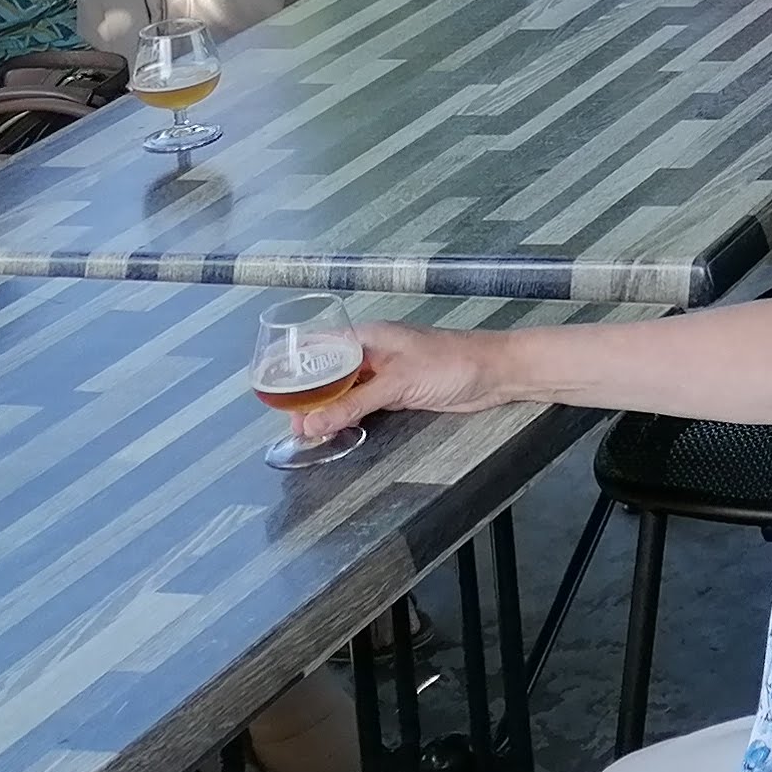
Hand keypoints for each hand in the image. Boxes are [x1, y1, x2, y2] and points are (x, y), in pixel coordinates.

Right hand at [289, 318, 510, 444]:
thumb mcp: (398, 382)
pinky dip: (347, 416)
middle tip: (293, 426)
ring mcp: (385, 373)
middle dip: (308, 398)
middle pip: (329, 374)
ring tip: (307, 433)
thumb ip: (354, 403)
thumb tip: (311, 421)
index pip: (320, 349)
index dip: (296, 371)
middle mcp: (373, 353)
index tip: (276, 396)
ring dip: (327, 410)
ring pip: (344, 392)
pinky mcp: (398, 392)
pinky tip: (334, 429)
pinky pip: (362, 404)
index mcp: (369, 337)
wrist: (495, 373)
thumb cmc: (454, 362)